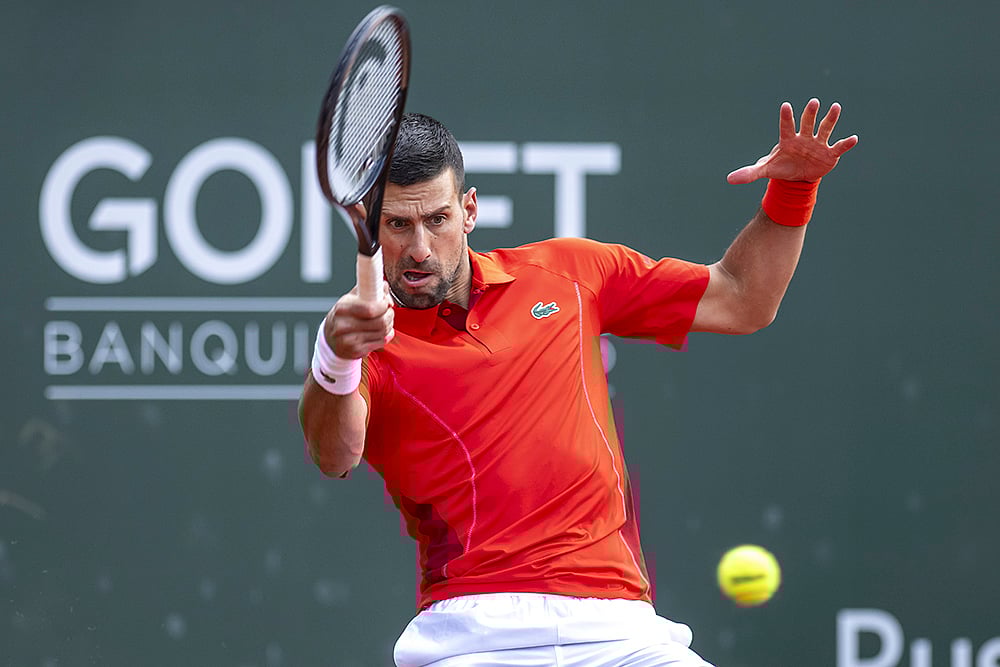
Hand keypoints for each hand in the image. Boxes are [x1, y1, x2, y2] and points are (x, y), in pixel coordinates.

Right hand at [322, 282, 394, 358]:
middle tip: (389, 312)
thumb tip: (384, 286)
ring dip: (389, 325)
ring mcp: (349, 341)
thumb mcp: (351, 299)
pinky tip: (381, 332)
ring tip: (385, 321)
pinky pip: (381, 342)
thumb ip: (368, 289)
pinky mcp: (356, 351)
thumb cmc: (344, 316)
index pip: (370, 309)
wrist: (330, 339)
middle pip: (380, 322)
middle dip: (390, 315)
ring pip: (383, 332)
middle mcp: (344, 326)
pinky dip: (386, 336)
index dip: (384, 305)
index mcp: (342, 309)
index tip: (386, 302)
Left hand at [727, 99, 858, 183]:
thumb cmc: (781, 167)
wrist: (798, 177)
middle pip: (807, 123)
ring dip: (830, 119)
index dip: (786, 117)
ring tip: (836, 107)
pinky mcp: (830, 153)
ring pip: (824, 129)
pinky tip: (854, 139)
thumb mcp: (765, 171)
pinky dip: (846, 144)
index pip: (786, 126)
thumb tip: (729, 179)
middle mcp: (804, 138)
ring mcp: (818, 144)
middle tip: (813, 102)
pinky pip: (839, 147)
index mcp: (788, 140)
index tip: (785, 106)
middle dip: (810, 114)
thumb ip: (749, 173)